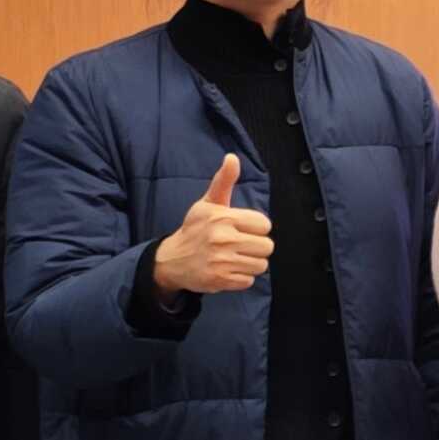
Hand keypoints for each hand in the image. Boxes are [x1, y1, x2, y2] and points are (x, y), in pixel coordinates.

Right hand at [155, 153, 272, 296]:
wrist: (171, 260)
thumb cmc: (195, 229)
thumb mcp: (207, 203)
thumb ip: (223, 181)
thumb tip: (232, 158)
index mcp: (223, 217)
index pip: (264, 224)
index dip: (256, 228)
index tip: (243, 229)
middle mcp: (223, 239)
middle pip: (267, 246)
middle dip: (257, 247)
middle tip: (240, 245)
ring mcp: (222, 261)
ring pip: (261, 265)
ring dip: (250, 263)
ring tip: (234, 257)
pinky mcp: (221, 280)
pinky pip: (249, 280)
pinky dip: (241, 277)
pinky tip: (228, 269)